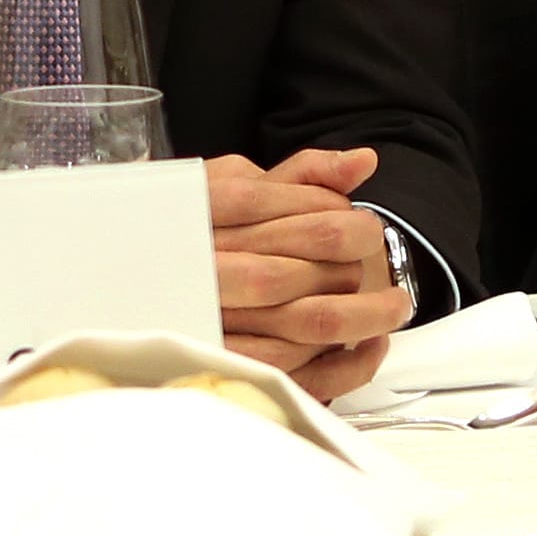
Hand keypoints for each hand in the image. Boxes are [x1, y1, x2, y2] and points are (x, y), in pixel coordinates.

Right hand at [209, 147, 406, 401]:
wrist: (144, 278)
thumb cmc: (207, 226)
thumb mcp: (236, 183)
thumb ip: (304, 172)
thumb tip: (363, 162)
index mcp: (206, 217)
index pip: (283, 211)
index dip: (336, 216)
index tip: (363, 224)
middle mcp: (207, 270)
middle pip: (298, 266)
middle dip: (353, 260)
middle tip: (376, 254)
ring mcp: (220, 323)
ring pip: (306, 322)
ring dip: (363, 315)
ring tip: (392, 305)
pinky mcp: (238, 366)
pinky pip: (302, 373)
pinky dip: (348, 362)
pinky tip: (369, 344)